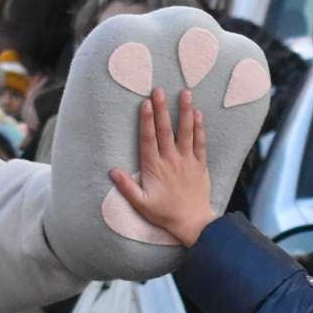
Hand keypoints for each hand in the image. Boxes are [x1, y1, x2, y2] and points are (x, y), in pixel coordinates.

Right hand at [109, 89, 217, 248]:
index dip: (147, 120)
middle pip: (166, 130)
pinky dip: (199, 128)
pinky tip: (198, 114)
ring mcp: (187, 161)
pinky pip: (200, 143)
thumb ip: (126, 187)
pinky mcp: (200, 165)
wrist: (193, 223)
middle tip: (159, 90)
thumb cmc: (164, 214)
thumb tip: (112, 171)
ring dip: (184, 111)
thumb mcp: (141, 204)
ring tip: (185, 93)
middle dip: (162, 109)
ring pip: (186, 132)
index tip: (145, 103)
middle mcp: (171, 160)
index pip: (149, 139)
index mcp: (154, 167)